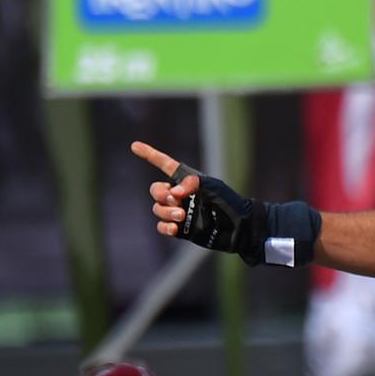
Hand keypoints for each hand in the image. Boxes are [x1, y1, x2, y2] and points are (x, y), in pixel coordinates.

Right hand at [133, 141, 314, 265]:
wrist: (240, 228)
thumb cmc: (229, 202)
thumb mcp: (213, 186)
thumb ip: (192, 183)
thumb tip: (173, 194)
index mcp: (187, 181)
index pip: (165, 165)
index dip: (150, 155)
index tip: (135, 146)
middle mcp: (181, 196)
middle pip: (155, 190)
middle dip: (159, 193)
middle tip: (175, 199)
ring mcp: (180, 212)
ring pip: (158, 209)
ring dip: (166, 211)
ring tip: (182, 215)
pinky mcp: (182, 229)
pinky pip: (163, 227)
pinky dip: (165, 226)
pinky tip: (174, 228)